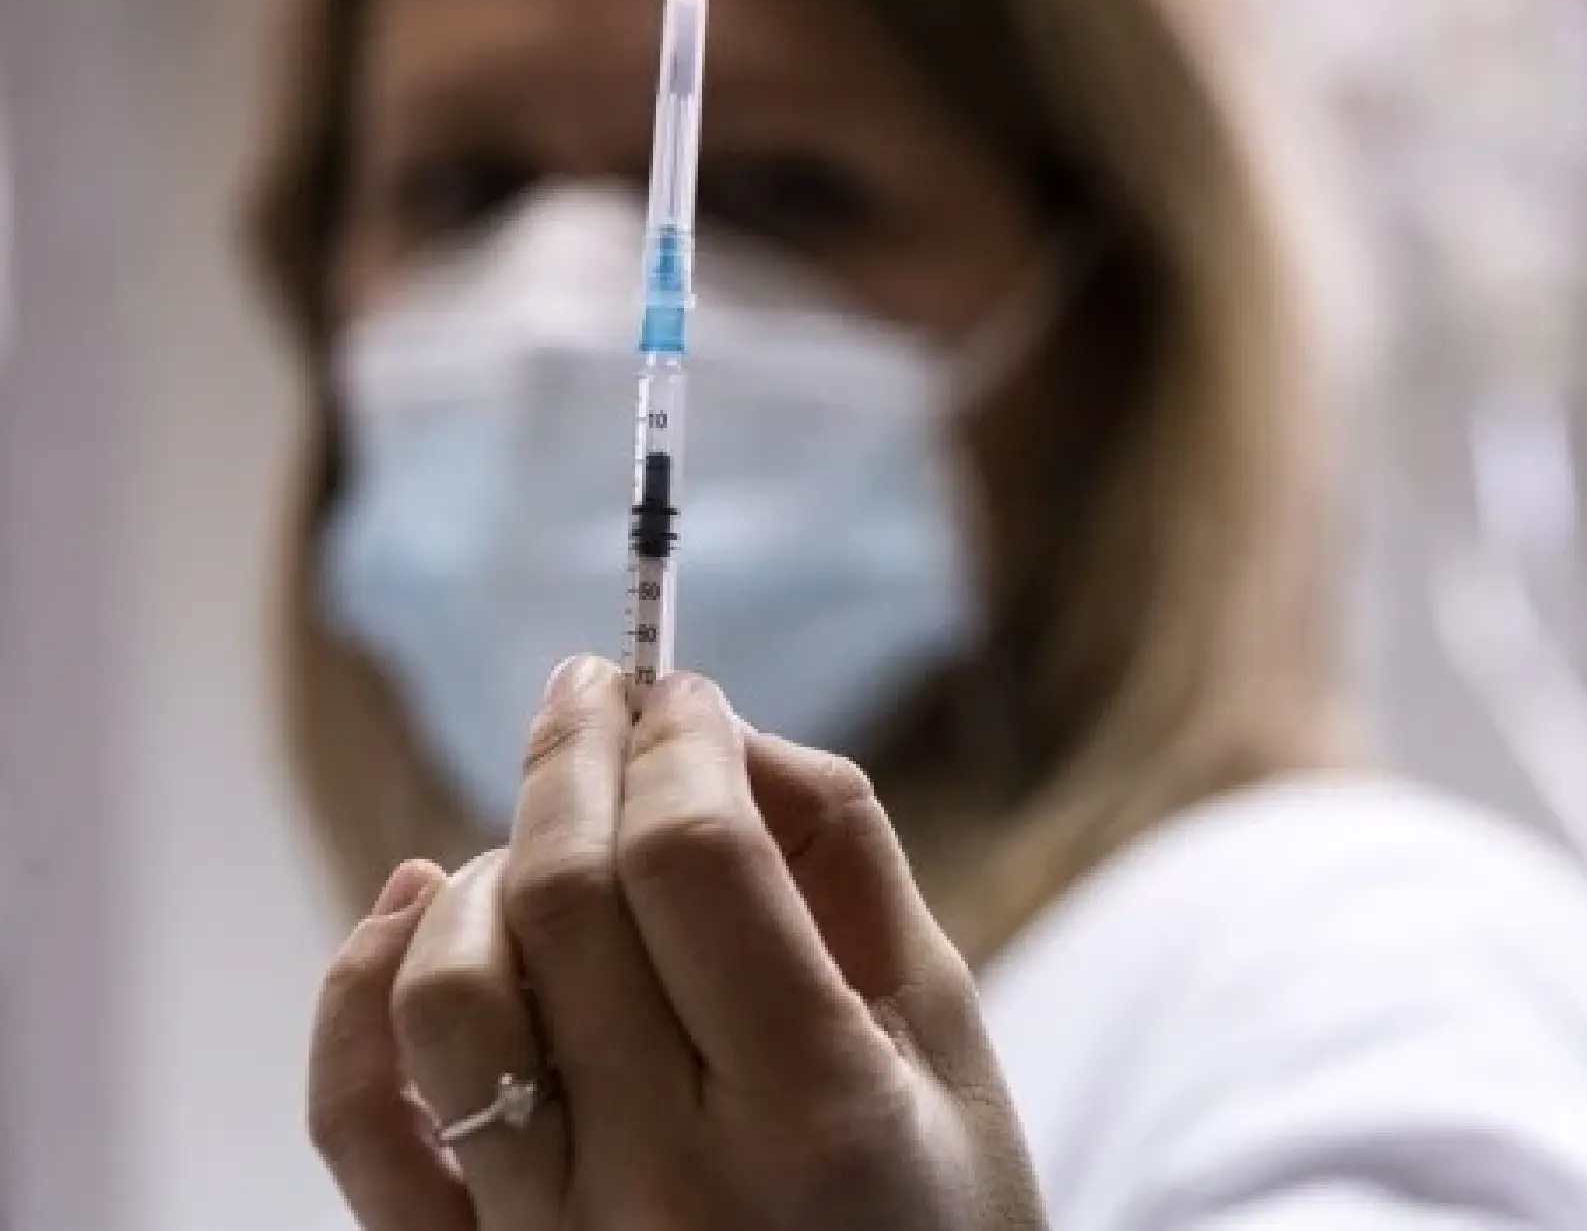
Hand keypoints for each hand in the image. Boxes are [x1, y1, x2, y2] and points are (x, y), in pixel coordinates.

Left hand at [308, 658, 1046, 1229]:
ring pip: (449, 992)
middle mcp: (669, 1185)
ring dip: (487, 867)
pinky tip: (410, 902)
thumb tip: (730, 734)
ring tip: (548, 835)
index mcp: (818, 1118)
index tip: (682, 692)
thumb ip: (851, 868)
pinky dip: (357, 989)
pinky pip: (357, 1125)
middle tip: (600, 691)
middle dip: (580, 755)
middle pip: (569, 897)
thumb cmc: (936, 1216)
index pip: (698, 860)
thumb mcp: (946, 1043)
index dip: (680, 739)